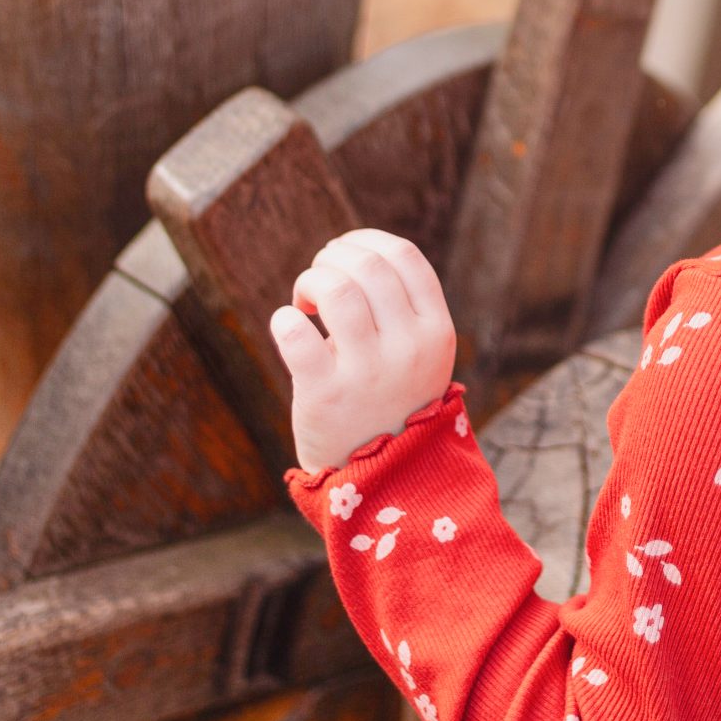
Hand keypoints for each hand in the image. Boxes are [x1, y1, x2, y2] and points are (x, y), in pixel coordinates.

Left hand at [270, 229, 457, 474]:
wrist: (385, 480)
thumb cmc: (392, 401)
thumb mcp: (418, 353)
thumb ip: (398, 306)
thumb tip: (352, 251)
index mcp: (436, 331)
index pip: (405, 256)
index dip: (367, 240)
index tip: (343, 252)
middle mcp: (409, 348)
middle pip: (367, 266)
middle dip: (332, 259)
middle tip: (317, 280)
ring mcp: (369, 373)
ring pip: (336, 290)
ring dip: (311, 281)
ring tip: (305, 302)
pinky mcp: (326, 396)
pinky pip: (296, 334)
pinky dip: (284, 319)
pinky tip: (288, 326)